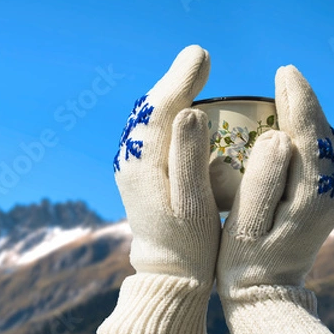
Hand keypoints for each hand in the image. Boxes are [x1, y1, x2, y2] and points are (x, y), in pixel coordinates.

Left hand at [97, 45, 220, 333]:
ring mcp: (132, 169)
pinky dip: (167, 116)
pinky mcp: (140, 175)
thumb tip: (189, 111)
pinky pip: (152, 135)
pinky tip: (183, 110)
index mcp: (143, 168)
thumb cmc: (189, 245)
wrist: (168, 276)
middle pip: (149, 111)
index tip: (202, 57)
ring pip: (148, 121)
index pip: (159, 111)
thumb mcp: (193, 205)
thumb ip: (188, 157)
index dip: (180, 81)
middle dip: (174, 82)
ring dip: (169, 96)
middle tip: (198, 60)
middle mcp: (130, 163)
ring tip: (192, 75)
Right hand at [216, 65, 333, 333]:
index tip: (284, 72)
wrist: (267, 296)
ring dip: (308, 118)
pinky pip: (319, 159)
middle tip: (285, 77)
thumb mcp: (248, 225)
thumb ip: (264, 180)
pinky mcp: (322, 202)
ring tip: (288, 94)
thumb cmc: (247, 263)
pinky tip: (292, 128)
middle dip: (305, 103)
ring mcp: (329, 199)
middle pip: (322, 135)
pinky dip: (307, 137)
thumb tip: (278, 135)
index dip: (297, 100)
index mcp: (312, 196)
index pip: (310, 135)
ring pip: (324, 146)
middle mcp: (329, 194)